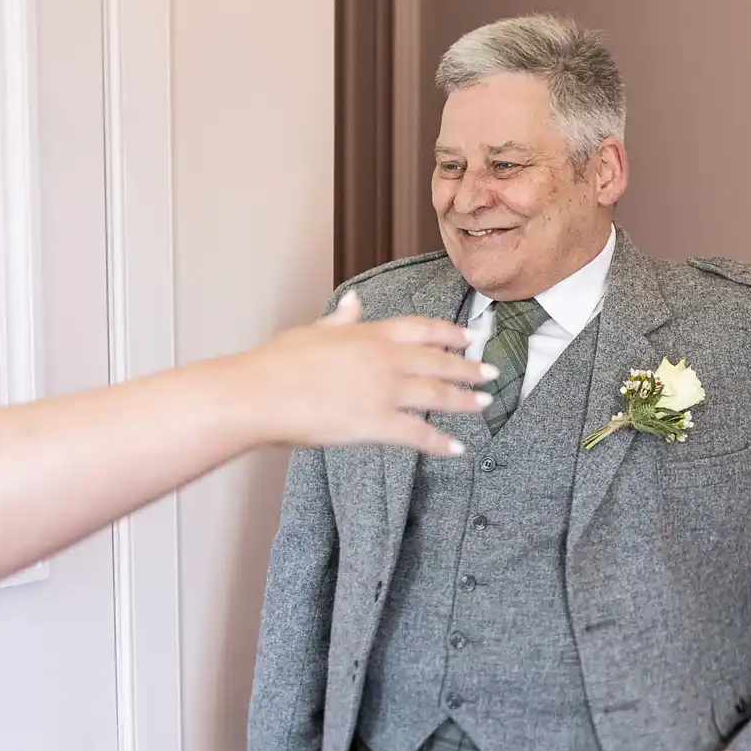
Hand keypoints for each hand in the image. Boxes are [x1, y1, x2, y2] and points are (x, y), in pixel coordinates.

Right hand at [236, 290, 495, 455]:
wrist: (259, 394)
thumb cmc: (275, 364)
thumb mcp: (310, 332)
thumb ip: (340, 319)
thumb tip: (355, 302)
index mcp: (367, 333)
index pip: (421, 328)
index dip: (450, 333)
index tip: (469, 337)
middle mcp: (384, 359)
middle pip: (438, 361)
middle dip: (468, 367)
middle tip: (491, 372)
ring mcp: (383, 391)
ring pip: (436, 395)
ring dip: (464, 400)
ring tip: (484, 404)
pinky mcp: (377, 423)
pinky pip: (418, 434)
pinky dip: (440, 442)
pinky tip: (457, 448)